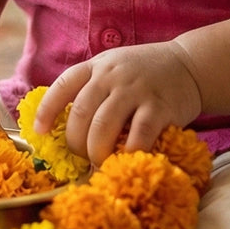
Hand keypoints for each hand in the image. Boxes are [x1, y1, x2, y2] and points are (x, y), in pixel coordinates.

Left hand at [32, 41, 202, 165]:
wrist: (189, 65)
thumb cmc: (144, 74)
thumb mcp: (113, 69)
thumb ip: (91, 89)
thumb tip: (63, 126)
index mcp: (96, 66)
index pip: (63, 85)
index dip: (47, 110)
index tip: (40, 133)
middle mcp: (112, 75)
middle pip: (81, 113)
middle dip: (76, 142)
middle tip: (81, 157)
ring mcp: (136, 90)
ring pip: (104, 126)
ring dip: (97, 151)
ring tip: (100, 163)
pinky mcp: (160, 107)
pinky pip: (139, 135)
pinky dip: (128, 152)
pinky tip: (127, 160)